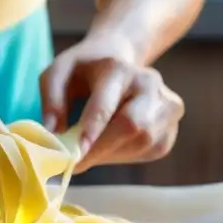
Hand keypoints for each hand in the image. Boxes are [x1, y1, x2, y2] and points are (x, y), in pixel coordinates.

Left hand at [40, 34, 183, 171]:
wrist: (118, 59)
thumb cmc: (83, 71)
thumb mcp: (58, 73)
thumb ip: (51, 99)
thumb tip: (52, 133)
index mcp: (119, 68)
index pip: (108, 105)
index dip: (92, 131)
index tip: (75, 154)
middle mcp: (149, 83)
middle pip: (134, 126)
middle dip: (102, 149)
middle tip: (76, 163)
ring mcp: (167, 104)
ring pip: (143, 142)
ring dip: (112, 154)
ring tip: (92, 149)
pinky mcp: (171, 127)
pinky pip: (149, 150)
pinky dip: (125, 155)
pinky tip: (111, 144)